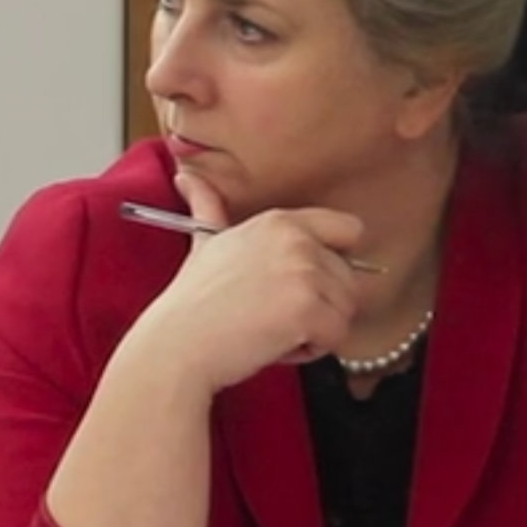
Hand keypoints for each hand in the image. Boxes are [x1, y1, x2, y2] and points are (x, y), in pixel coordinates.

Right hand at [128, 172, 364, 393]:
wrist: (177, 344)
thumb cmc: (191, 301)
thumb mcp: (203, 242)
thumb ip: (207, 205)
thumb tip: (186, 176)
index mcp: (279, 222)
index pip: (348, 230)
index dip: (334, 261)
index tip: (302, 281)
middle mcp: (296, 240)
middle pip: (349, 278)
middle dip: (321, 304)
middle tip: (274, 314)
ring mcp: (304, 274)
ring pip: (345, 310)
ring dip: (315, 330)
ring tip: (272, 329)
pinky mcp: (308, 310)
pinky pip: (336, 337)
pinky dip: (310, 350)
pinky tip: (274, 344)